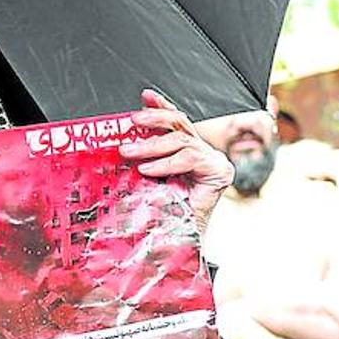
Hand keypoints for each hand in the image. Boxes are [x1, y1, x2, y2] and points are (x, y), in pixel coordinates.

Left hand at [120, 89, 233, 237]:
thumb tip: (119, 145)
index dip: (161, 107)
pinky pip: (189, 157)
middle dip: (153, 119)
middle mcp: (203, 153)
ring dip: (151, 145)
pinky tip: (148, 169)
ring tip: (129, 152)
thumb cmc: (163, 215)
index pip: (175, 122)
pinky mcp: (219, 172)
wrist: (178, 242)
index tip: (145, 96)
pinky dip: (166, 162)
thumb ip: (142, 161)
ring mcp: (213, 161)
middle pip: (179, 123)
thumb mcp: (147, 182)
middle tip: (131, 123)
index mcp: (188, 153)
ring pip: (181, 139)